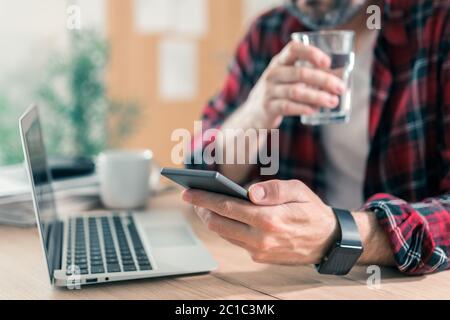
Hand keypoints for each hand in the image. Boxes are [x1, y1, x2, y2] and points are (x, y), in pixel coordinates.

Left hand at [182, 179, 339, 264]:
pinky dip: (225, 227)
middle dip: (201, 209)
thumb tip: (250, 191)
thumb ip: (274, 189)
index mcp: (270, 219)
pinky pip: (234, 240)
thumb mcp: (298, 190)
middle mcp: (261, 239)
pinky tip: (223, 215)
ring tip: (203, 204)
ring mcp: (259, 251)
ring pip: (224, 234)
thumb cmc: (311, 210)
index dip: (204, 198)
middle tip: (191, 196)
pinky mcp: (259, 256)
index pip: (227, 207)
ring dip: (211, 218)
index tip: (188, 191)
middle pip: (218, 224)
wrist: (327, 241)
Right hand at [243, 41, 345, 128]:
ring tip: (333, 102)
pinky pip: (288, 107)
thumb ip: (312, 74)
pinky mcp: (269, 107)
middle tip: (340, 88)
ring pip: (296, 91)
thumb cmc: (279, 91)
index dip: (311, 53)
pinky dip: (303, 108)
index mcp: (280, 61)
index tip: (328, 61)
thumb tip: (342, 74)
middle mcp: (273, 73)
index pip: (294, 49)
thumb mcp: (290, 78)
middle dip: (324, 80)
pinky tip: (315, 110)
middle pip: (300, 73)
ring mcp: (269, 91)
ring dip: (317, 96)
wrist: (254, 112)